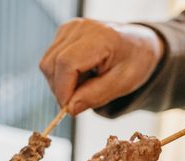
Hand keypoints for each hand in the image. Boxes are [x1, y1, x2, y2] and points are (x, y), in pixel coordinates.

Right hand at [39, 18, 163, 114]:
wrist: (138, 44)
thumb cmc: (134, 62)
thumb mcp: (122, 84)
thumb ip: (95, 96)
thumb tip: (70, 108)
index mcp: (100, 37)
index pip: (67, 63)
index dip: (64, 90)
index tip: (70, 108)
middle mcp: (80, 28)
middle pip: (52, 64)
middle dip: (61, 90)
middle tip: (80, 100)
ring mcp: (69, 28)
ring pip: (47, 64)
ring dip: (60, 83)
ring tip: (84, 84)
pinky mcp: (63, 33)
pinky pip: (50, 60)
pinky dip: (61, 74)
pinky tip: (80, 74)